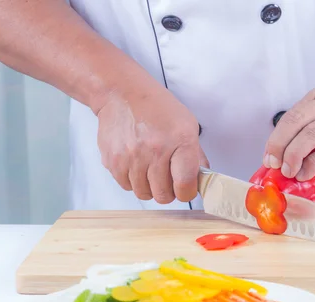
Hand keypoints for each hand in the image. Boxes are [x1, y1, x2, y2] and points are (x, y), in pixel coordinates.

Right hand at [96, 81, 208, 203]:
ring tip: (151, 170)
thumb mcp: (187, 124)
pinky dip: (133, 181)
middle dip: (168, 191)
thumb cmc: (156, 107)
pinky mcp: (113, 161)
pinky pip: (126, 186)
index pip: (185, 185)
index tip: (185, 188)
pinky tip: (136, 165)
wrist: (122, 94)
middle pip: (163, 195)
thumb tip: (201, 179)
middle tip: (167, 179)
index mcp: (180, 141)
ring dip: (149, 187)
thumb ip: (196, 155)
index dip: (187, 192)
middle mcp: (155, 151)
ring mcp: (132, 157)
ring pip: (144, 193)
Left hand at [263, 78, 314, 180]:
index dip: (275, 138)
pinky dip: (313, 165)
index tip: (268, 156)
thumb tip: (294, 152)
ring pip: (309, 137)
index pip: (290, 116)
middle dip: (278, 148)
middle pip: (294, 125)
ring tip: (288, 172)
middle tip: (273, 165)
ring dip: (293, 157)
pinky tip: (306, 173)